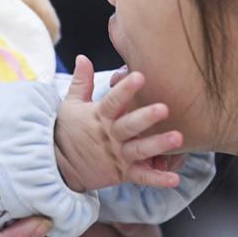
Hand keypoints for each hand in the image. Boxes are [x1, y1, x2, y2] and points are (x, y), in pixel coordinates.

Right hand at [55, 55, 182, 191]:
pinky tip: (175, 179)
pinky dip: (158, 179)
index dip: (125, 89)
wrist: (60, 166)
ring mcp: (118, 155)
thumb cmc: (68, 131)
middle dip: (146, 117)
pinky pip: (142, 177)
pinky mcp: (123, 174)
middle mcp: (111, 136)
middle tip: (164, 109)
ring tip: (177, 138)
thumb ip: (82, 81)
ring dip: (158, 145)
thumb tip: (83, 57)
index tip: (139, 76)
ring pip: (140, 150)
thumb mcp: (71, 104)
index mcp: (99, 116)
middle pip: (129, 126)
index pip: (113, 101)